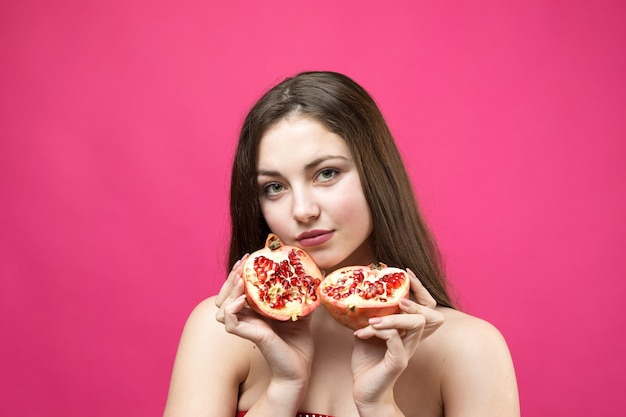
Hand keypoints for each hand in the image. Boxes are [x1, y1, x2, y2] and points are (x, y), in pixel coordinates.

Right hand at [215, 256, 314, 383]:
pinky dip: (232, 309)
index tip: (248, 257)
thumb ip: (301, 296)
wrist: (300, 369)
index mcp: (255, 311)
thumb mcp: (300, 313)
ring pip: (222, 307)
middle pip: (225, 294)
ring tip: (241, 280)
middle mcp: (247, 318)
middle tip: (243, 263)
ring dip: (229, 290)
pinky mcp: (251, 336)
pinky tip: (243, 300)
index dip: (239, 273)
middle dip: (231, 277)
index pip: (238, 289)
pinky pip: (230, 322)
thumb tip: (312, 275)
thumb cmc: (298, 344)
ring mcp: (246, 327)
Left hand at [350, 269, 443, 408]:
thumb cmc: (367, 362)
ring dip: (395, 317)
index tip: (406, 273)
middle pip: (429, 314)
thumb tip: (356, 294)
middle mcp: (411, 339)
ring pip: (416, 325)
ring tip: (374, 318)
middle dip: (415, 300)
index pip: (425, 306)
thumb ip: (367, 315)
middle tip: (397, 297)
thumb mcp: (366, 333)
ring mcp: (406, 350)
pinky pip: (396, 341)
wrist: (364, 391)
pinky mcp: (397, 362)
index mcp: (406, 331)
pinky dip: (381, 332)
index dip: (420, 288)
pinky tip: (364, 333)